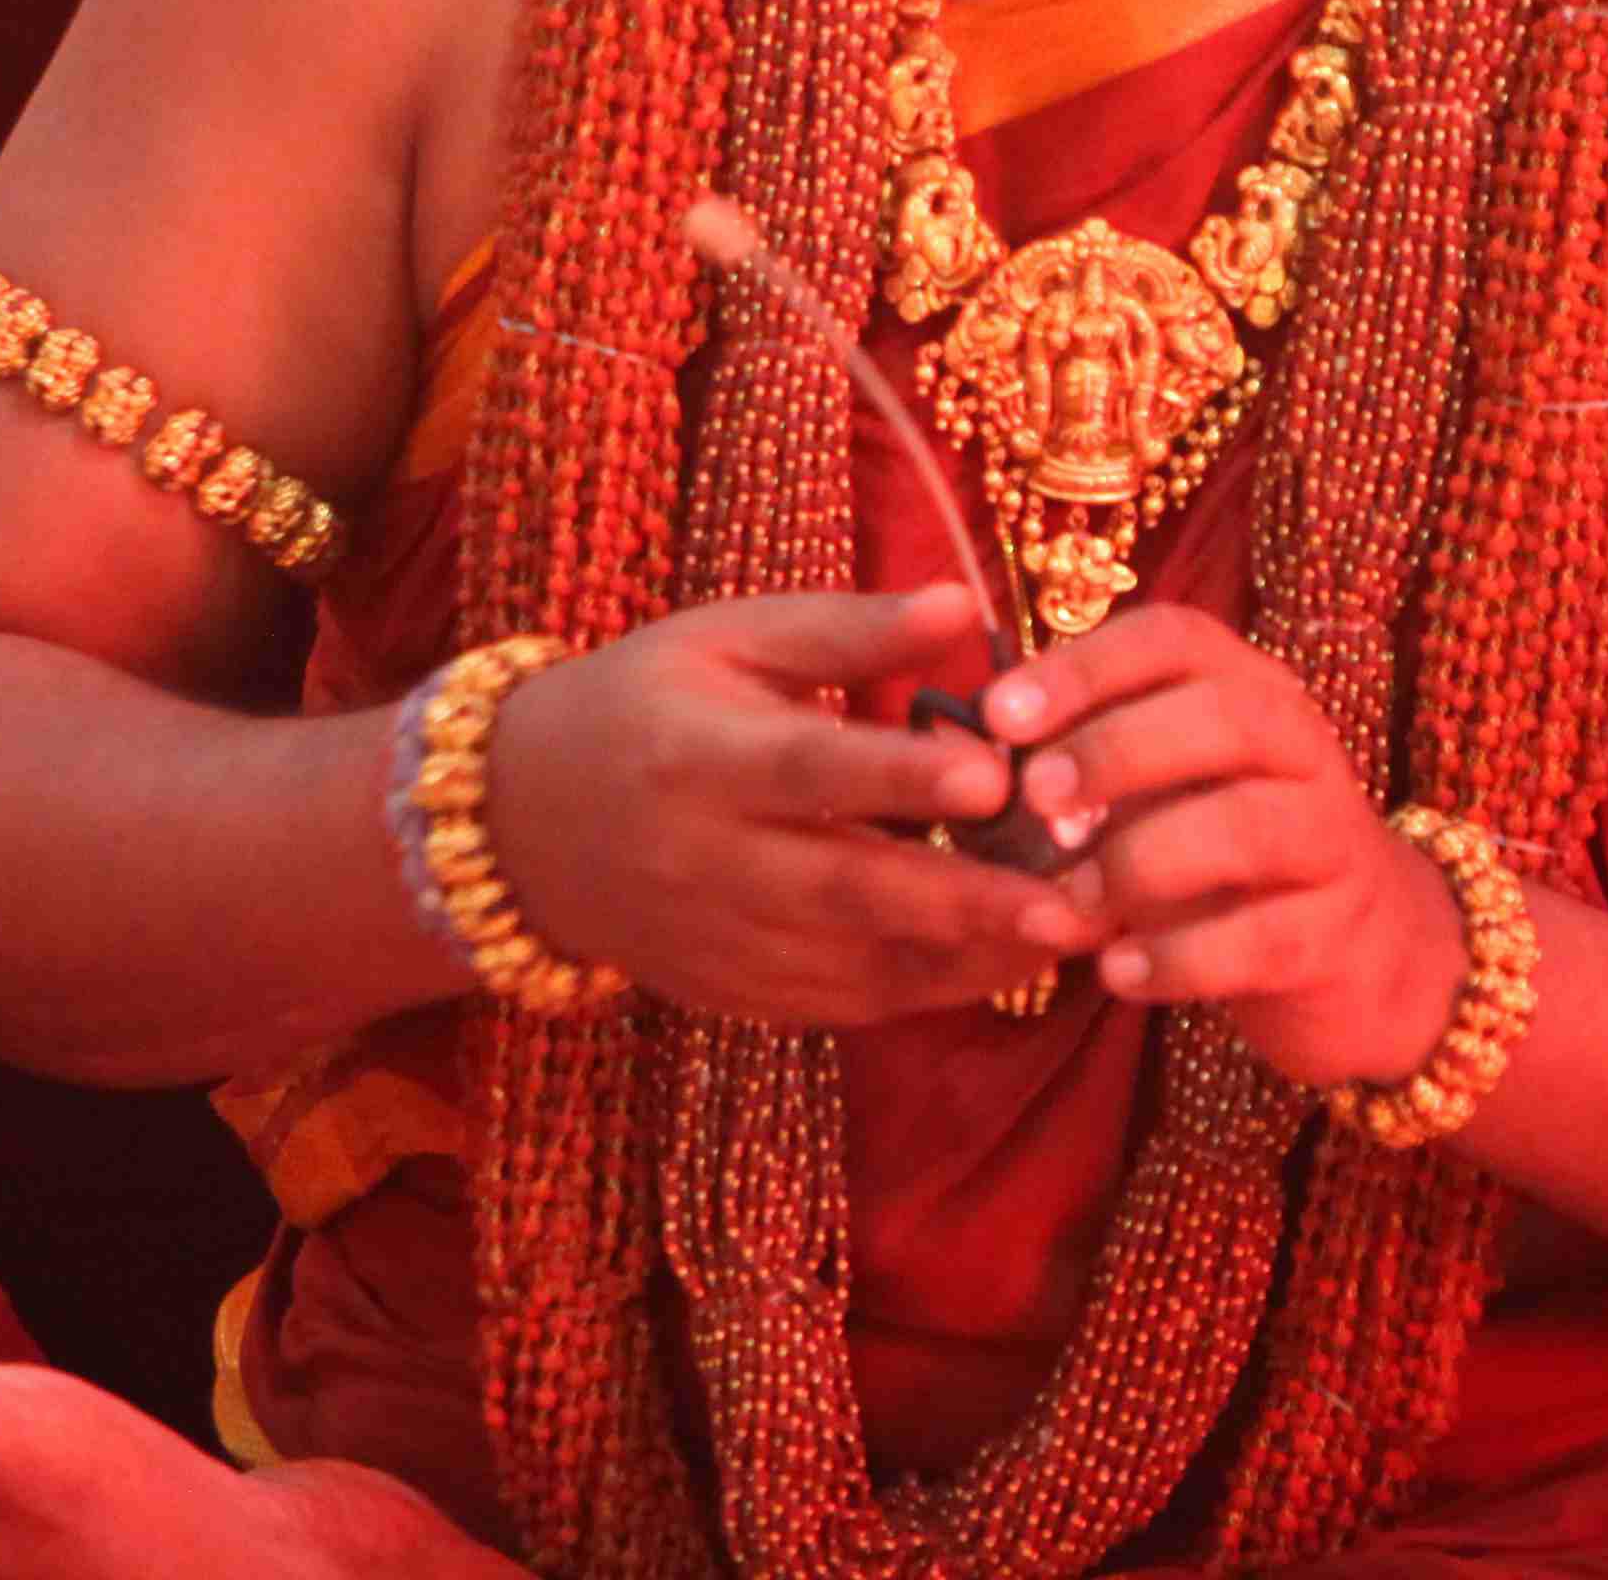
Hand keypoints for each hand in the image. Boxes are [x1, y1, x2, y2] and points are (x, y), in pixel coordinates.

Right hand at [474, 582, 1099, 1028]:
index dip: (900, 777)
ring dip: (971, 955)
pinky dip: (933, 988)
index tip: (995, 773)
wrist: (530, 825)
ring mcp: (723, 944)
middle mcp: (706, 861)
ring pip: (860, 965)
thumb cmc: (648, 703)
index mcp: (697, 754)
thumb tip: (964, 603)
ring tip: (1077, 930)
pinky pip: (849, 1004)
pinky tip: (1009, 957)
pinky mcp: (742, 998)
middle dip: (965, 900)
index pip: (808, 769)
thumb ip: (849, 630)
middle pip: (846, 888)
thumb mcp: (729, 639)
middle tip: (1073, 900)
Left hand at [981, 602, 1467, 1093]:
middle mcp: (1299, 746)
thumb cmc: (1223, 855)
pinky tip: (1119, 974)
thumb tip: (956, 757)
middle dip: (1116, 750)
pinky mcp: (1337, 935)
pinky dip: (1182, 958)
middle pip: (1223, 717)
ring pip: (1249, 826)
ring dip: (1142, 861)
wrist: (1360, 952)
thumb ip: (1075, 770)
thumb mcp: (1157, 795)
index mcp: (1246, 689)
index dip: (1085, 667)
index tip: (1000, 713)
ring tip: (1071, 904)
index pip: (1174, 640)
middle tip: (1034, 797)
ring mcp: (1330, 839)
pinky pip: (1264, 938)